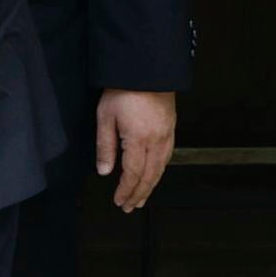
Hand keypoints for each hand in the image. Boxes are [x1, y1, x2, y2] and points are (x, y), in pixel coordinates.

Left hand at [95, 89, 177, 212]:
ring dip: (150, 186)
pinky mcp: (171, 129)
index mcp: (138, 139)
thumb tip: (104, 171)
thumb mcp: (105, 117)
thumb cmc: (124, 90)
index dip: (125, 191)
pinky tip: (153, 176)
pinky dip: (159, 172)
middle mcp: (156, 141)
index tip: (118, 201)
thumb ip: (105, 146)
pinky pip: (167, 157)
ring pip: (160, 169)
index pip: (132, 174)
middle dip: (138, 194)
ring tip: (140, 198)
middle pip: (149, 176)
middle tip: (129, 207)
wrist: (146, 69)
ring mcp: (167, 135)